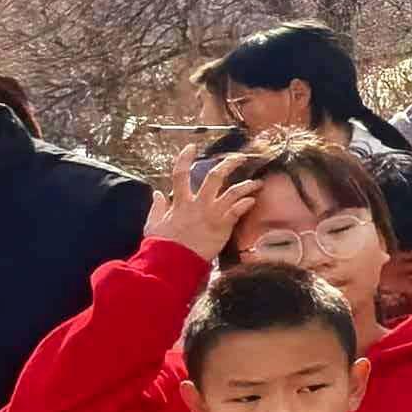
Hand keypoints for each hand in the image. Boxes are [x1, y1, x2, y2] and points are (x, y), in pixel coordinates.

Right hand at [145, 146, 257, 260]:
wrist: (173, 263)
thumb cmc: (162, 245)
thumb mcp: (153, 224)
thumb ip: (156, 207)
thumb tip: (156, 193)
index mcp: (180, 202)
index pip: (180, 174)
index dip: (185, 159)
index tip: (191, 147)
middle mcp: (197, 204)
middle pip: (215, 177)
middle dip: (229, 164)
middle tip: (240, 157)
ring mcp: (212, 214)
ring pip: (233, 192)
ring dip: (247, 185)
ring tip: (257, 183)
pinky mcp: (222, 226)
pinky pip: (238, 210)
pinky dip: (246, 203)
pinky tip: (252, 200)